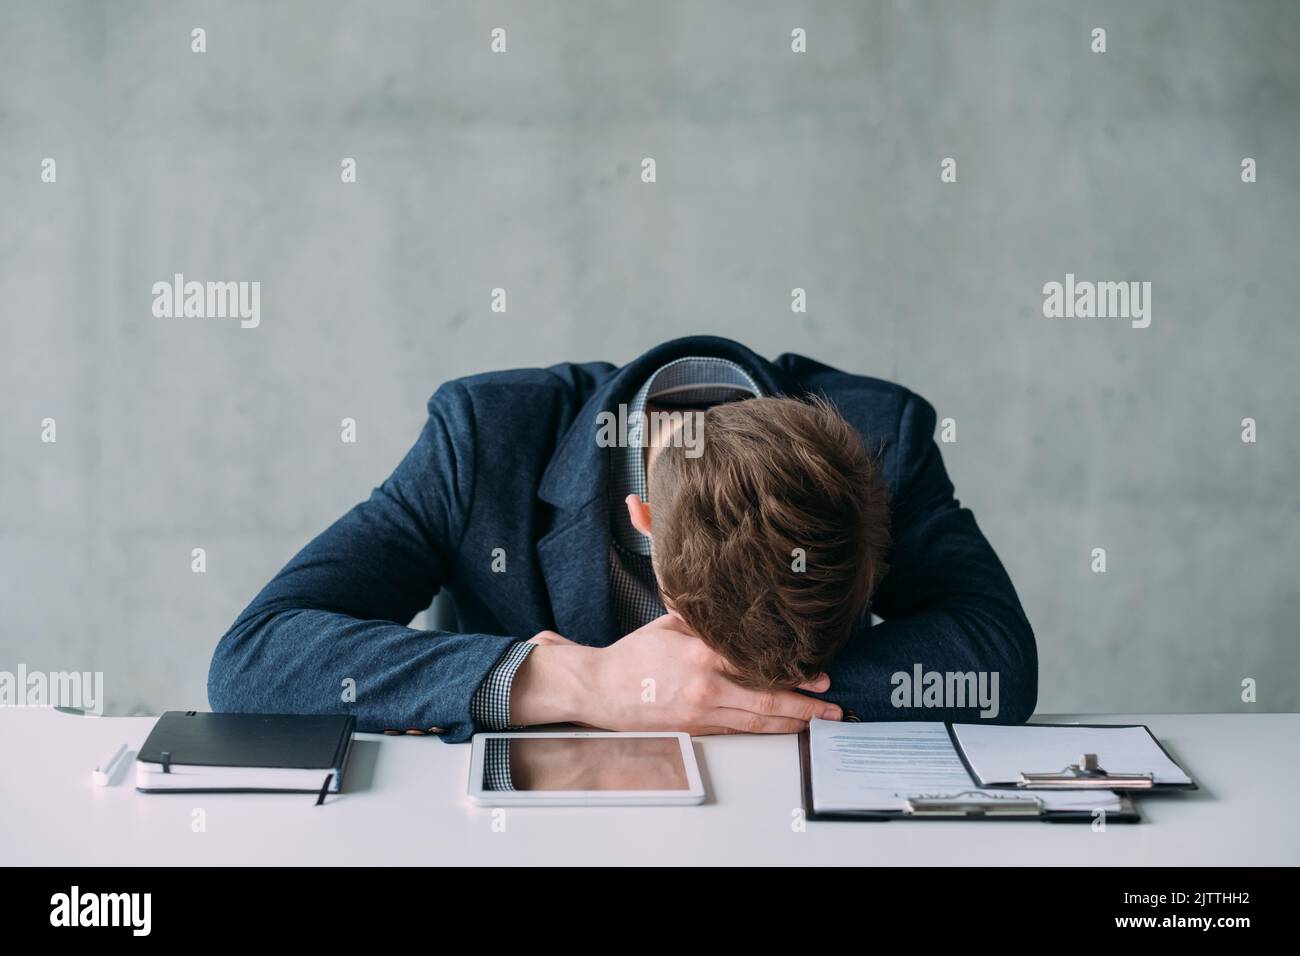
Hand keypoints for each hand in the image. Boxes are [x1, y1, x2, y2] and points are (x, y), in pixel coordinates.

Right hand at [512, 613, 840, 734]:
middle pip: (767, 700)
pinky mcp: (694, 728)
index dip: (794, 673)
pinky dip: (763, 728)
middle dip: (805, 705)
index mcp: (701, 654)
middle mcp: (705, 686)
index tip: (819, 674)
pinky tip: (781, 727)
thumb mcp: (671, 625)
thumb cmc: (633, 655)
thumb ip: (707, 622)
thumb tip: (740, 612)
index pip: (759, 665)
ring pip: (756, 721)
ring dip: (791, 723)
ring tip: (817, 722)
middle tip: (831, 707)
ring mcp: (701, 712)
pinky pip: (737, 729)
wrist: (600, 688)